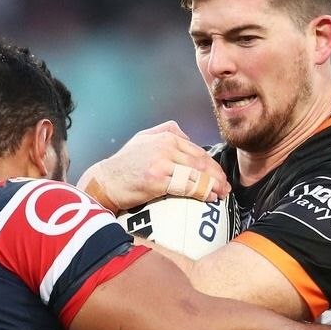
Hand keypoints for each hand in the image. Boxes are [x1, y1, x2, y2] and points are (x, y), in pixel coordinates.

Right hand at [77, 121, 230, 211]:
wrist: (105, 181)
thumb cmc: (124, 165)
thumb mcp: (143, 138)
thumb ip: (165, 132)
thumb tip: (186, 136)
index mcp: (166, 136)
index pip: (197, 151)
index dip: (212, 165)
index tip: (220, 177)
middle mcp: (165, 145)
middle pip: (201, 161)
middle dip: (217, 176)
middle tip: (226, 188)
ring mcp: (161, 162)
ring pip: (196, 173)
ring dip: (213, 185)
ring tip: (221, 194)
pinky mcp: (156, 179)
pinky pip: (186, 186)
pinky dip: (202, 192)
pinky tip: (209, 197)